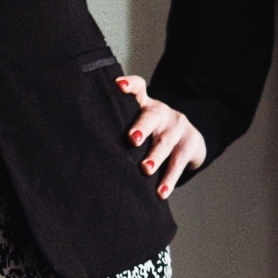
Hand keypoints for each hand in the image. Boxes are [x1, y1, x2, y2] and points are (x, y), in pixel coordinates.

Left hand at [116, 76, 206, 200]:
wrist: (190, 139)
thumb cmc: (152, 134)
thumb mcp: (141, 123)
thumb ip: (122, 127)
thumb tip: (87, 147)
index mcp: (145, 105)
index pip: (138, 88)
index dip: (130, 85)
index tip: (118, 85)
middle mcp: (161, 112)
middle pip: (151, 117)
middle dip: (141, 127)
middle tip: (132, 139)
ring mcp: (177, 127)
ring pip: (165, 142)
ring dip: (155, 157)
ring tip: (146, 169)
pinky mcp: (190, 144)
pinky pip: (178, 163)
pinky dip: (168, 179)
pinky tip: (161, 193)